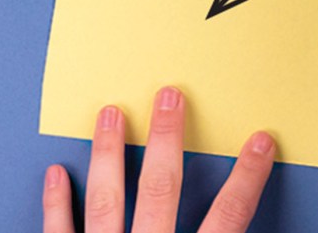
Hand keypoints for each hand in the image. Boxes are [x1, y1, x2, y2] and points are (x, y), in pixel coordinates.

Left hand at [43, 87, 274, 232]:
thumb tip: (248, 227)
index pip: (229, 217)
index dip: (248, 177)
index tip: (261, 142)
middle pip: (161, 191)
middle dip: (167, 140)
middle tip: (169, 97)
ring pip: (107, 202)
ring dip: (109, 154)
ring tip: (109, 114)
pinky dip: (56, 204)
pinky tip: (56, 173)